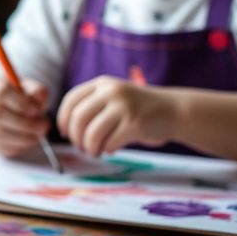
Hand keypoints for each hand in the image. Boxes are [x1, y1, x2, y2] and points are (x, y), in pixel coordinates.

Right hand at [0, 69, 50, 158]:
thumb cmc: (14, 96)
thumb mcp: (27, 88)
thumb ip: (36, 92)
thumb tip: (39, 104)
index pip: (0, 92)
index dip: (21, 103)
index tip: (37, 111)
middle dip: (24, 123)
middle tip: (43, 127)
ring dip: (21, 138)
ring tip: (37, 136)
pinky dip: (14, 147)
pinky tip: (26, 142)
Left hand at [57, 75, 177, 156]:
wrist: (173, 110)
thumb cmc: (138, 108)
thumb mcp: (114, 96)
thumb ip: (93, 106)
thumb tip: (67, 129)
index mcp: (102, 84)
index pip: (71, 100)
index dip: (63, 119)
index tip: (65, 133)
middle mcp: (111, 91)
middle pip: (78, 118)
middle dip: (76, 137)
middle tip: (81, 148)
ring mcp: (124, 106)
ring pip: (92, 133)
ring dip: (90, 148)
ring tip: (95, 152)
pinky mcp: (135, 123)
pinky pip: (110, 142)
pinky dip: (107, 149)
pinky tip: (112, 149)